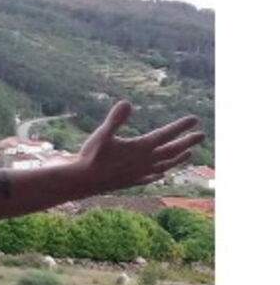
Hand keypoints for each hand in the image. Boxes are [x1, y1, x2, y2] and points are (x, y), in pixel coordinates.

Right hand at [77, 101, 204, 191]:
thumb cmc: (91, 156)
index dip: (180, 127)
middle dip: (187, 142)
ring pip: (165, 165)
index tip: (194, 119)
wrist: (83, 182)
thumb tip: (127, 102)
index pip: (165, 135)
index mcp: (140, 149)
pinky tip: (161, 173)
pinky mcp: (132, 182)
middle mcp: (144, 162)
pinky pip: (152, 177)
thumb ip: (115, 120)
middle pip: (171, 151)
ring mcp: (140, 173)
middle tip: (201, 135)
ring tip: (189, 153)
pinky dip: (160, 173)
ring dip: (178, 158)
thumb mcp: (102, 134)